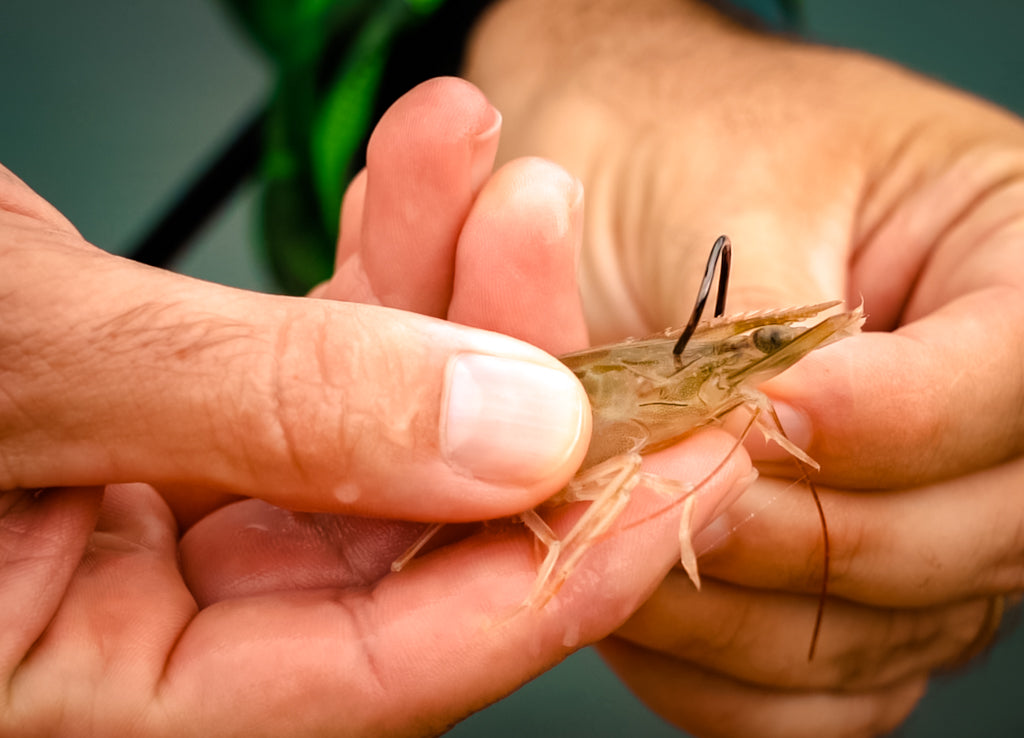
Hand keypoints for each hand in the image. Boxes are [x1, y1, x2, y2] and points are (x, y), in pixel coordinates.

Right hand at [0, 77, 751, 734]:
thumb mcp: (16, 363)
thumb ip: (266, 414)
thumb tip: (508, 437)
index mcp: (93, 688)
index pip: (392, 667)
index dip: (560, 567)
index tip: (693, 459)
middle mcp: (151, 621)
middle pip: (408, 534)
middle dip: (512, 383)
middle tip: (581, 259)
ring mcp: (176, 516)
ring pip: (379, 425)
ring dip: (450, 287)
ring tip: (495, 168)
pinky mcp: (188, 418)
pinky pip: (319, 351)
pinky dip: (376, 254)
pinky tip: (426, 160)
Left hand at [466, 0, 1023, 735]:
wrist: (620, 183)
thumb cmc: (680, 149)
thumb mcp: (730, 193)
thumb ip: (766, 330)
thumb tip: (759, 445)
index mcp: (1014, 262)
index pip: (1018, 378)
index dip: (895, 418)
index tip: (761, 408)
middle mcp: (995, 417)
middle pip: (974, 535)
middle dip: (802, 527)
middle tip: (668, 482)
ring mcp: (928, 525)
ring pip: (881, 634)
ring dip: (734, 608)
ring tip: (618, 530)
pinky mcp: (844, 602)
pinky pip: (809, 694)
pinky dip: (714, 671)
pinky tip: (635, 600)